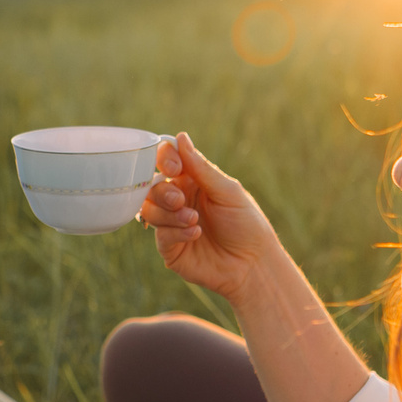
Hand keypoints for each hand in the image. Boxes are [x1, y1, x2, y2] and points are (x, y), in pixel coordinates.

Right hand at [138, 134, 284, 304]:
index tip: (173, 168)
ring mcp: (172, 224)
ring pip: (149, 210)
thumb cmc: (246, 224)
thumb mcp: (227, 191)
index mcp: (192, 180)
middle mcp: (178, 200)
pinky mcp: (170, 248)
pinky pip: (159, 235)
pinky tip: (195, 233)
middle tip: (181, 201)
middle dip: (163, 192)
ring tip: (194, 221)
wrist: (253, 264)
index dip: (164, 159)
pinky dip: (175, 232)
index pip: (166, 160)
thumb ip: (201, 168)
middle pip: (151, 186)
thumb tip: (180, 137)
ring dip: (169, 214)